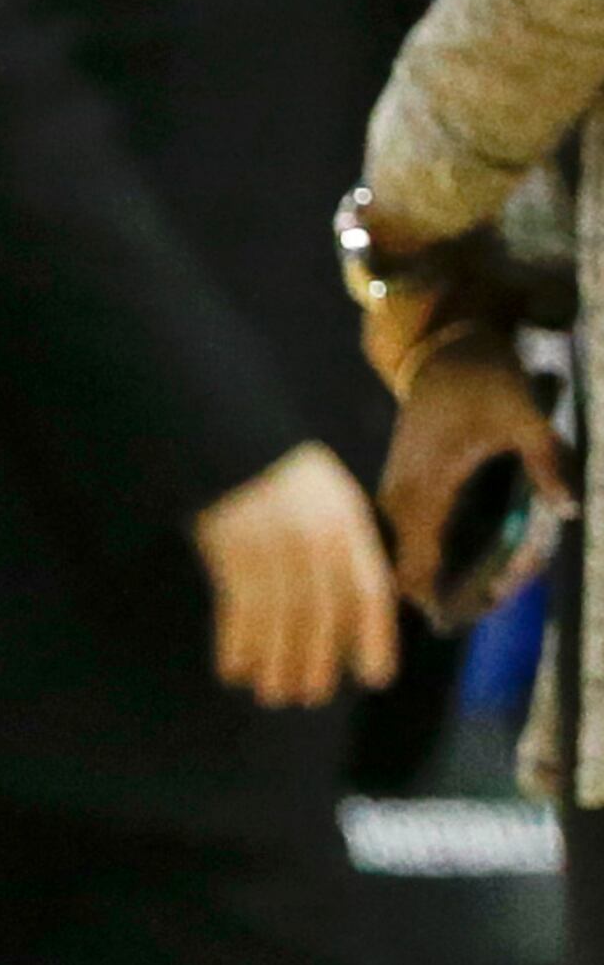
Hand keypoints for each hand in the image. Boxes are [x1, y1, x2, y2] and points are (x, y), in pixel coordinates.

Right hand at [191, 437, 400, 708]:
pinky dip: (236, 644)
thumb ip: (338, 540)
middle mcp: (314, 533)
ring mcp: (270, 539)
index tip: (374, 677)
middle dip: (316, 661)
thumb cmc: (271, 466)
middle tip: (308, 695)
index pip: (369, 589)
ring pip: (281, 619)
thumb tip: (348, 604)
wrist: (220, 423)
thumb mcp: (322, 490)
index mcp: (345, 519)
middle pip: (323, 614)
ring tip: (271, 692)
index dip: (374, 637)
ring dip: (276, 663)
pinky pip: (238, 608)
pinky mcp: (229, 544)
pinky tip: (233, 668)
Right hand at [380, 335, 572, 615]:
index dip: (438, 601)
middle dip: (442, 596)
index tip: (470, 616)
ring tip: (480, 590)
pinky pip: (404, 535)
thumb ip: (549, 459)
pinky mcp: (401, 484)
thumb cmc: (486, 380)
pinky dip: (429, 555)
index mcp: (425, 485)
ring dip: (435, 577)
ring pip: (399, 554)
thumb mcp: (526, 413)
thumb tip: (570, 508)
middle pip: (402, 570)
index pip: (413, 565)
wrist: (445, 348)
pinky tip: (464, 560)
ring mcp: (395, 490)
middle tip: (483, 606)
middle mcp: (401, 495)